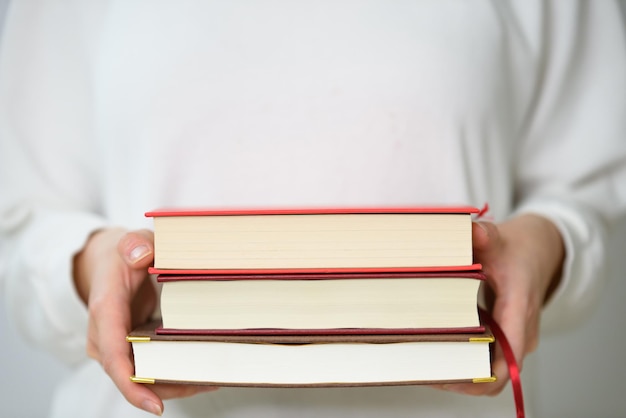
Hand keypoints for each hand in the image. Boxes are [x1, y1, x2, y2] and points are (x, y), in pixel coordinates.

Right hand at [73, 228, 216, 415]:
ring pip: (141, 377)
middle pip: (131, 375)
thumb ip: (134, 244)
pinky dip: (171, 374)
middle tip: (209, 381)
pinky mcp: (127, 349)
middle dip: (167, 386)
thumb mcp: (129, 241)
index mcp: (104, 308)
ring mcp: (113, 346)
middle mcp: (103, 335)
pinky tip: (201, 372)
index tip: (156, 406)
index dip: (132, 383)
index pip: (113, 353)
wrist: (106, 264)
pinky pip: (146, 369)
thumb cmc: (121, 255)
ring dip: (175, 383)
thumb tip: (140, 256)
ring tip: (213, 378)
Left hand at [434, 214, 563, 395]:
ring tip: (423, 361)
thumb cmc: (516, 249)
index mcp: (520, 309)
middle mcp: (521, 332)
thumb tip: (471, 232)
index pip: (508, 361)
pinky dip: (464, 359)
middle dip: (460, 377)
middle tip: (423, 368)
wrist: (539, 251)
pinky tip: (436, 349)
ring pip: (490, 369)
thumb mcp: (498, 237)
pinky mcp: (507, 338)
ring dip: (460, 370)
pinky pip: (488, 359)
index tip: (447, 376)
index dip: (478, 376)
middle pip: (495, 374)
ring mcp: (515, 338)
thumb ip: (483, 235)